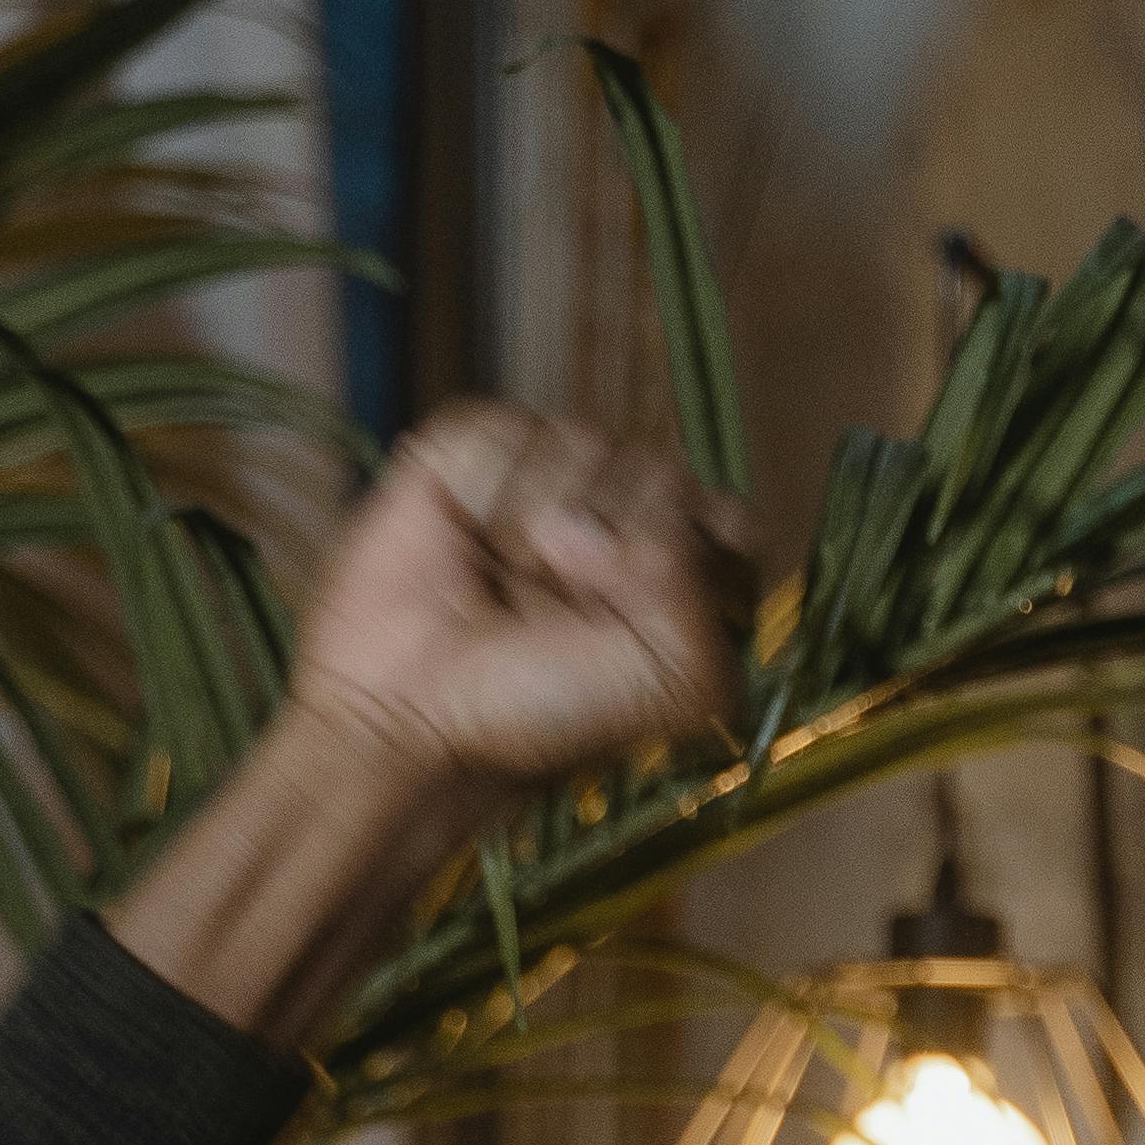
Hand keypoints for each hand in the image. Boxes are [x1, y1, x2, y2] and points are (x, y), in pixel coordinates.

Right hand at [120, 407, 751, 1056]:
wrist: (412, 713)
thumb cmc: (540, 715)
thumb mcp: (669, 685)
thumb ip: (698, 594)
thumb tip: (601, 516)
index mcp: (682, 579)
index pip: (732, 523)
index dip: (689, 561)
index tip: (640, 613)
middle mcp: (623, 520)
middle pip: (663, 474)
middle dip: (615, 542)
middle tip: (558, 605)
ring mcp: (549, 482)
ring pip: (586, 442)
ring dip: (543, 520)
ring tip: (503, 577)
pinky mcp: (475, 455)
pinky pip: (509, 430)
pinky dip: (489, 489)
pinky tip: (466, 537)